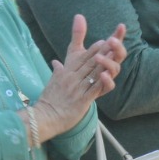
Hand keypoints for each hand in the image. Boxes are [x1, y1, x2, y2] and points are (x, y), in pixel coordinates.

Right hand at [27, 15, 124, 143]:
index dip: (92, 50)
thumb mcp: (51, 83)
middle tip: (112, 43)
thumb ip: (56, 71)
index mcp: (64, 74)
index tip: (101, 42)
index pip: (80, 60)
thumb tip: (55, 62)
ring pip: (93, 74)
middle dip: (101, 52)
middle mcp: (71, 79)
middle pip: (89, 64)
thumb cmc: (48, 102)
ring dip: (104, 63)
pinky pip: (94, 89)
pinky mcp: (81, 101)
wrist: (44, 117)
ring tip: (114, 54)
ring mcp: (77, 90)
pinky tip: (109, 75)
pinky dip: (102, 81)